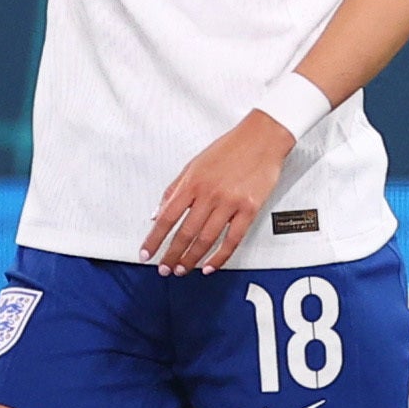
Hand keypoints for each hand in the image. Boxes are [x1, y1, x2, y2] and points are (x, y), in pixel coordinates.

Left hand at [143, 110, 296, 273]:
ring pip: (206, 239)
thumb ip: (174, 190)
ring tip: (182, 270)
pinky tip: (210, 266)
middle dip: (171, 254)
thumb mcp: (194, 164)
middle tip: (164, 269)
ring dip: (191, 258)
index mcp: (192, 182)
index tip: (146, 253)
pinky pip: (232, 240)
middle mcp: (209, 194)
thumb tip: (156, 214)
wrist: (262, 138)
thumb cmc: (229, 149)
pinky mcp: (250, 209)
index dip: (154, 239)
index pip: (166, 217)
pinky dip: (220, 257)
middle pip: (185, 232)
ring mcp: (230, 203)